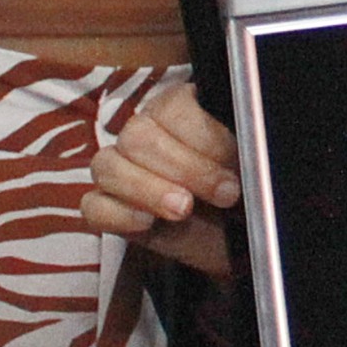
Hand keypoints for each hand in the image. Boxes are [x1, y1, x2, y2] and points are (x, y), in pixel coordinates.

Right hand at [80, 82, 241, 278]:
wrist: (236, 239)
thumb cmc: (244, 194)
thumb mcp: (253, 167)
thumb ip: (248, 149)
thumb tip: (251, 145)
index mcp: (180, 108)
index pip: (174, 107)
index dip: (204, 137)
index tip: (234, 163)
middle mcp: (144, 132)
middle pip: (138, 136)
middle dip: (185, 168)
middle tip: (223, 194)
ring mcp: (120, 169)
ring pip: (108, 166)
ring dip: (148, 190)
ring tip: (183, 211)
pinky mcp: (108, 207)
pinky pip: (93, 206)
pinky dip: (118, 214)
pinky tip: (147, 223)